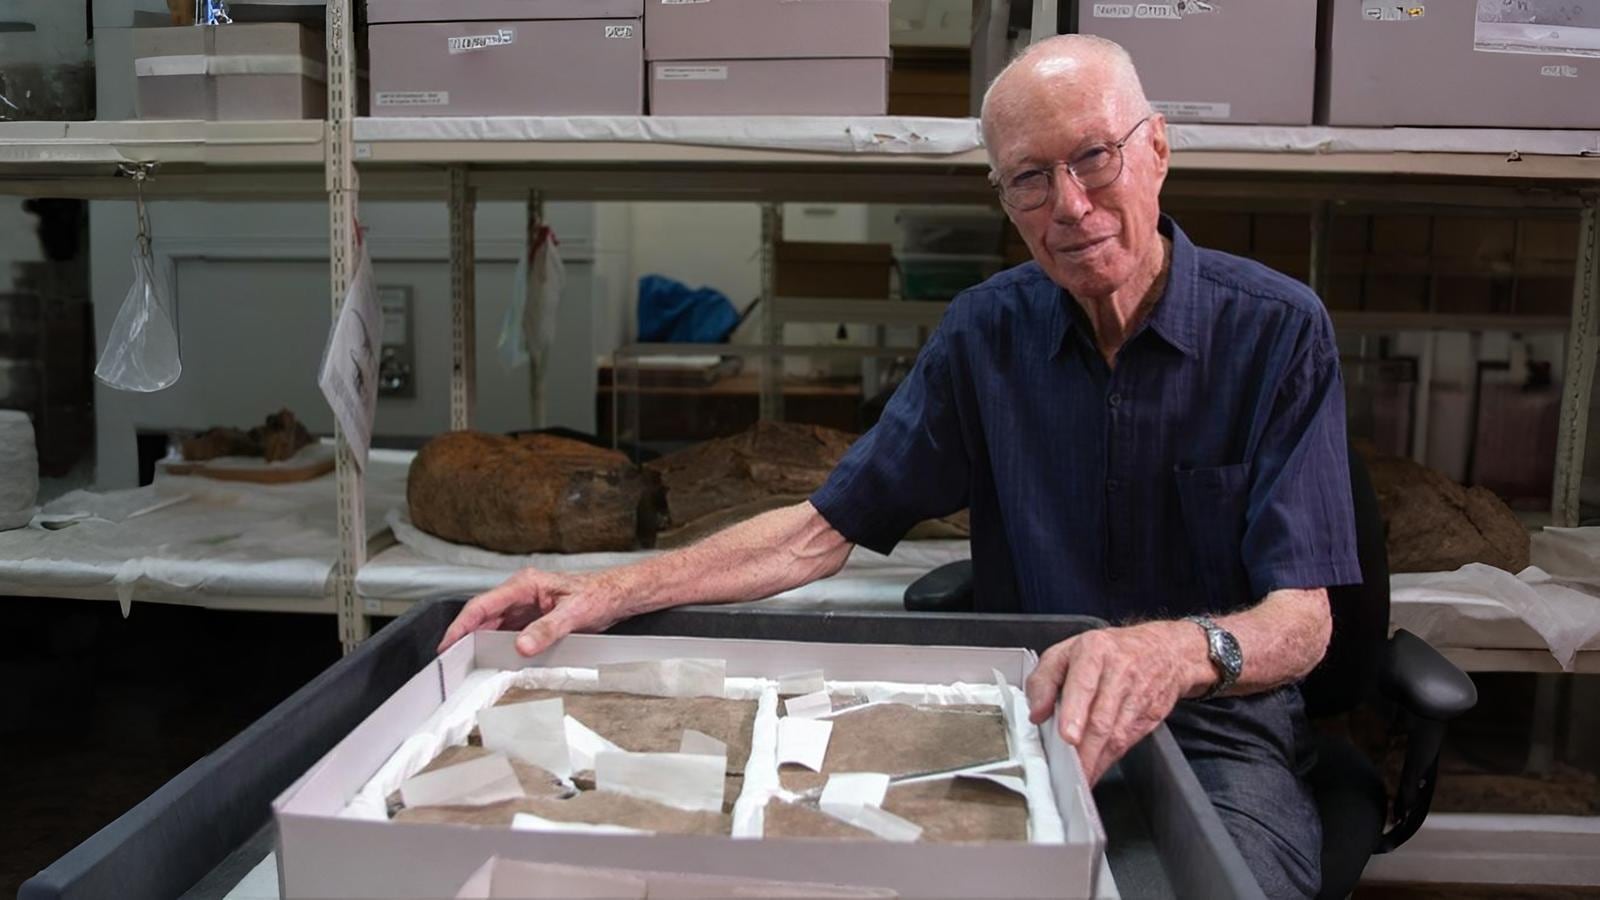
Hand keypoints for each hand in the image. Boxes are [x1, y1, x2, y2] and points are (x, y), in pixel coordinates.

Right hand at [437, 568, 622, 656]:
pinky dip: (500, 647)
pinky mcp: (533, 618)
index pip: (482, 605)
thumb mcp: (574, 613)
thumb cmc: (599, 595)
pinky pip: (509, 633)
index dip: (461, 626)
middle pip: (483, 616)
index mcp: (525, 584)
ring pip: (494, 626)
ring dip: (482, 644)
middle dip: (466, 638)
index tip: (448, 644)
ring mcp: (526, 606)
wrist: (618, 595)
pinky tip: (496, 661)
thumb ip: (547, 630)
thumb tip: (521, 646)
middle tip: (453, 662)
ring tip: (469, 664)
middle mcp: (521, 593)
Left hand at [1023, 621, 1208, 783]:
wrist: (1164, 651)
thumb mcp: (1067, 651)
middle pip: (1102, 717)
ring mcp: (1137, 697)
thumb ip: (1044, 679)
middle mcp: (1119, 674)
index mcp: (1095, 652)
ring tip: (1078, 778)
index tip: (1068, 736)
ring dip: (1096, 760)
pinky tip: (1094, 770)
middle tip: (1069, 771)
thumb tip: (1037, 712)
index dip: (1075, 712)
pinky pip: (1127, 743)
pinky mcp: (1149, 717)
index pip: (1084, 684)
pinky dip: (1108, 760)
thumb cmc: (1111, 651)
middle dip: (1085, 748)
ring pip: (1116, 735)